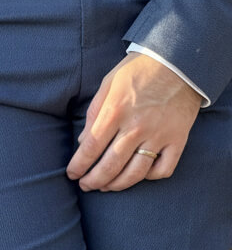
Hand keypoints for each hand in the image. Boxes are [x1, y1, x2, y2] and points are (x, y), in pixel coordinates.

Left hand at [66, 52, 200, 191]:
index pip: (92, 146)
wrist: (177, 62)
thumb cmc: (138, 70)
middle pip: (111, 164)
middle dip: (94, 180)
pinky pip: (163, 169)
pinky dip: (150, 177)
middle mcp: (136, 127)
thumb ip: (94, 112)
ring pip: (135, 173)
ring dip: (117, 184)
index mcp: (116, 110)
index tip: (72, 174)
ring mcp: (158, 136)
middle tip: (86, 185)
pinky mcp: (177, 140)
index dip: (80, 164)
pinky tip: (139, 175)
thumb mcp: (109, 83)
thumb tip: (83, 141)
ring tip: (106, 187)